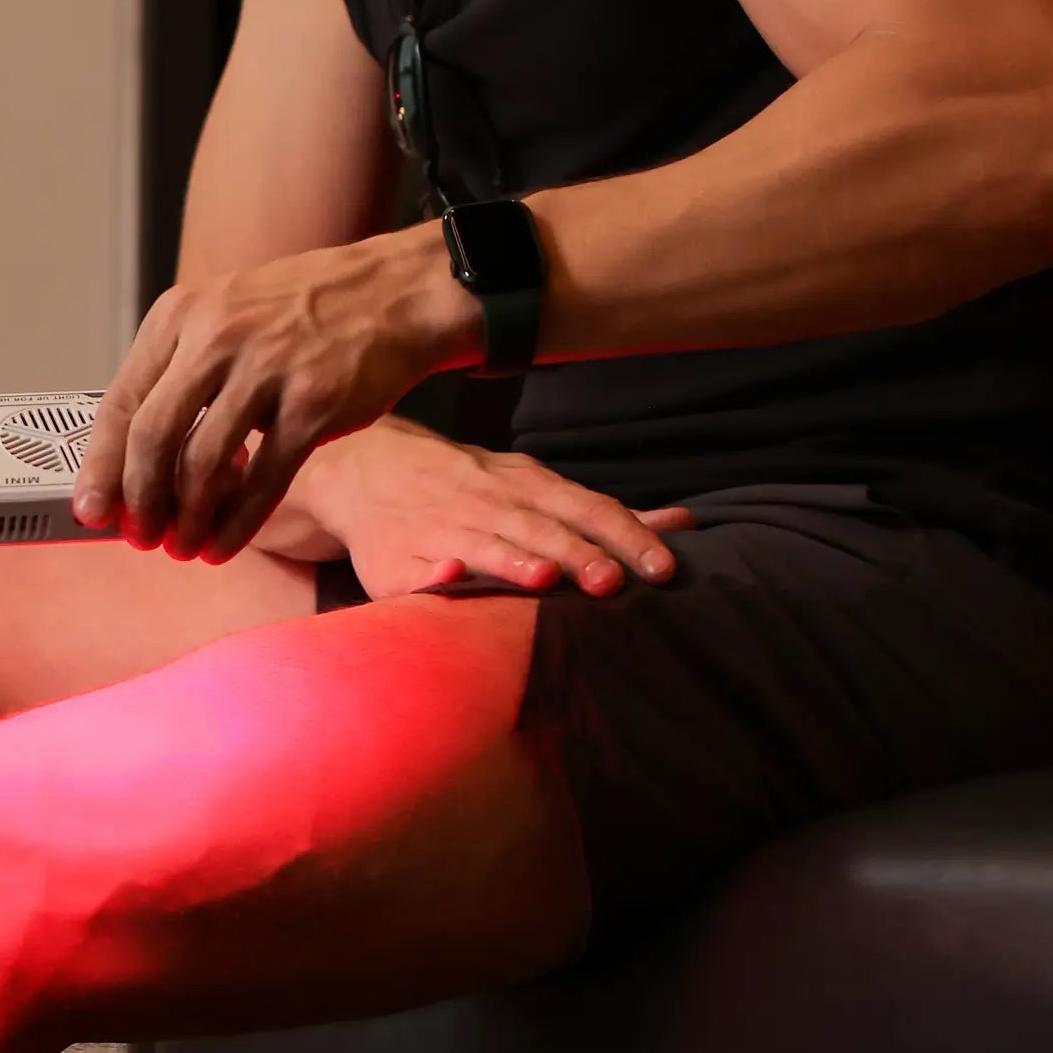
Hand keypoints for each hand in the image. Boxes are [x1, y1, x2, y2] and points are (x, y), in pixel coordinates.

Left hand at [73, 230, 472, 560]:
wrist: (393, 294)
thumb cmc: (302, 314)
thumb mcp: (224, 315)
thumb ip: (179, 374)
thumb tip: (133, 459)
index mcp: (181, 315)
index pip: (120, 401)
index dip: (101, 466)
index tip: (90, 510)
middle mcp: (216, 336)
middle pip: (152, 437)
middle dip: (140, 501)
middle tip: (140, 537)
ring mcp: (266, 369)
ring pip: (203, 465)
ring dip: (187, 520)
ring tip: (184, 547)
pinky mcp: (313, 404)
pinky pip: (263, 480)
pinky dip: (237, 523)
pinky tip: (225, 545)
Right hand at [259, 416, 690, 597]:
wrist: (367, 468)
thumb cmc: (471, 487)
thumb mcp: (536, 486)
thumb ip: (604, 513)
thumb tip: (684, 524)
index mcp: (528, 487)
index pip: (588, 509)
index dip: (626, 537)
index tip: (663, 569)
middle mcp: (489, 503)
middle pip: (541, 529)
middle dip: (577, 554)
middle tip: (612, 584)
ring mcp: (441, 527)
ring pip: (483, 544)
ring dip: (512, 561)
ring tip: (541, 579)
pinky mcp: (396, 558)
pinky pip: (414, 567)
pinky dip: (433, 572)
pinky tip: (448, 581)